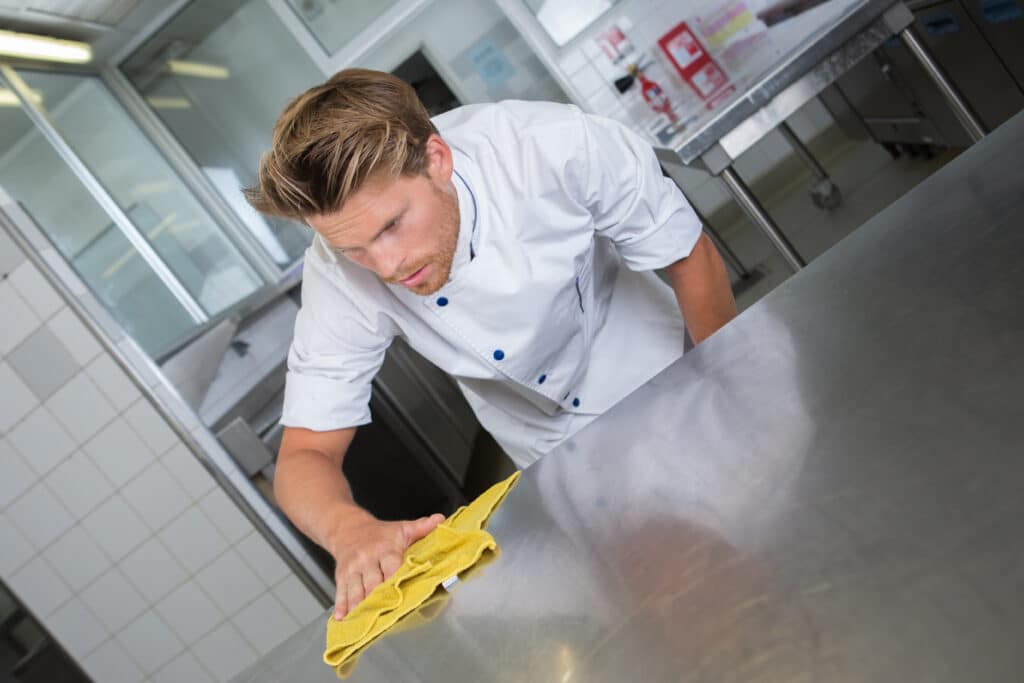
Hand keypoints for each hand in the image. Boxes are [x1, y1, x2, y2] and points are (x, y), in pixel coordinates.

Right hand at [329, 513, 444, 619]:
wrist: (348, 529)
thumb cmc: (380, 533)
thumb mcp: (402, 528)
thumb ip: (422, 527)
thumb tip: (441, 520)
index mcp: (384, 548)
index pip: (390, 564)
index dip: (395, 578)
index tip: (400, 593)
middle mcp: (367, 559)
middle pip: (372, 582)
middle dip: (377, 598)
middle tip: (384, 615)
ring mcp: (353, 570)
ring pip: (356, 590)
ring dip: (359, 606)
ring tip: (363, 621)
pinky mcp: (341, 577)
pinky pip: (341, 592)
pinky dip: (341, 606)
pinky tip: (342, 618)